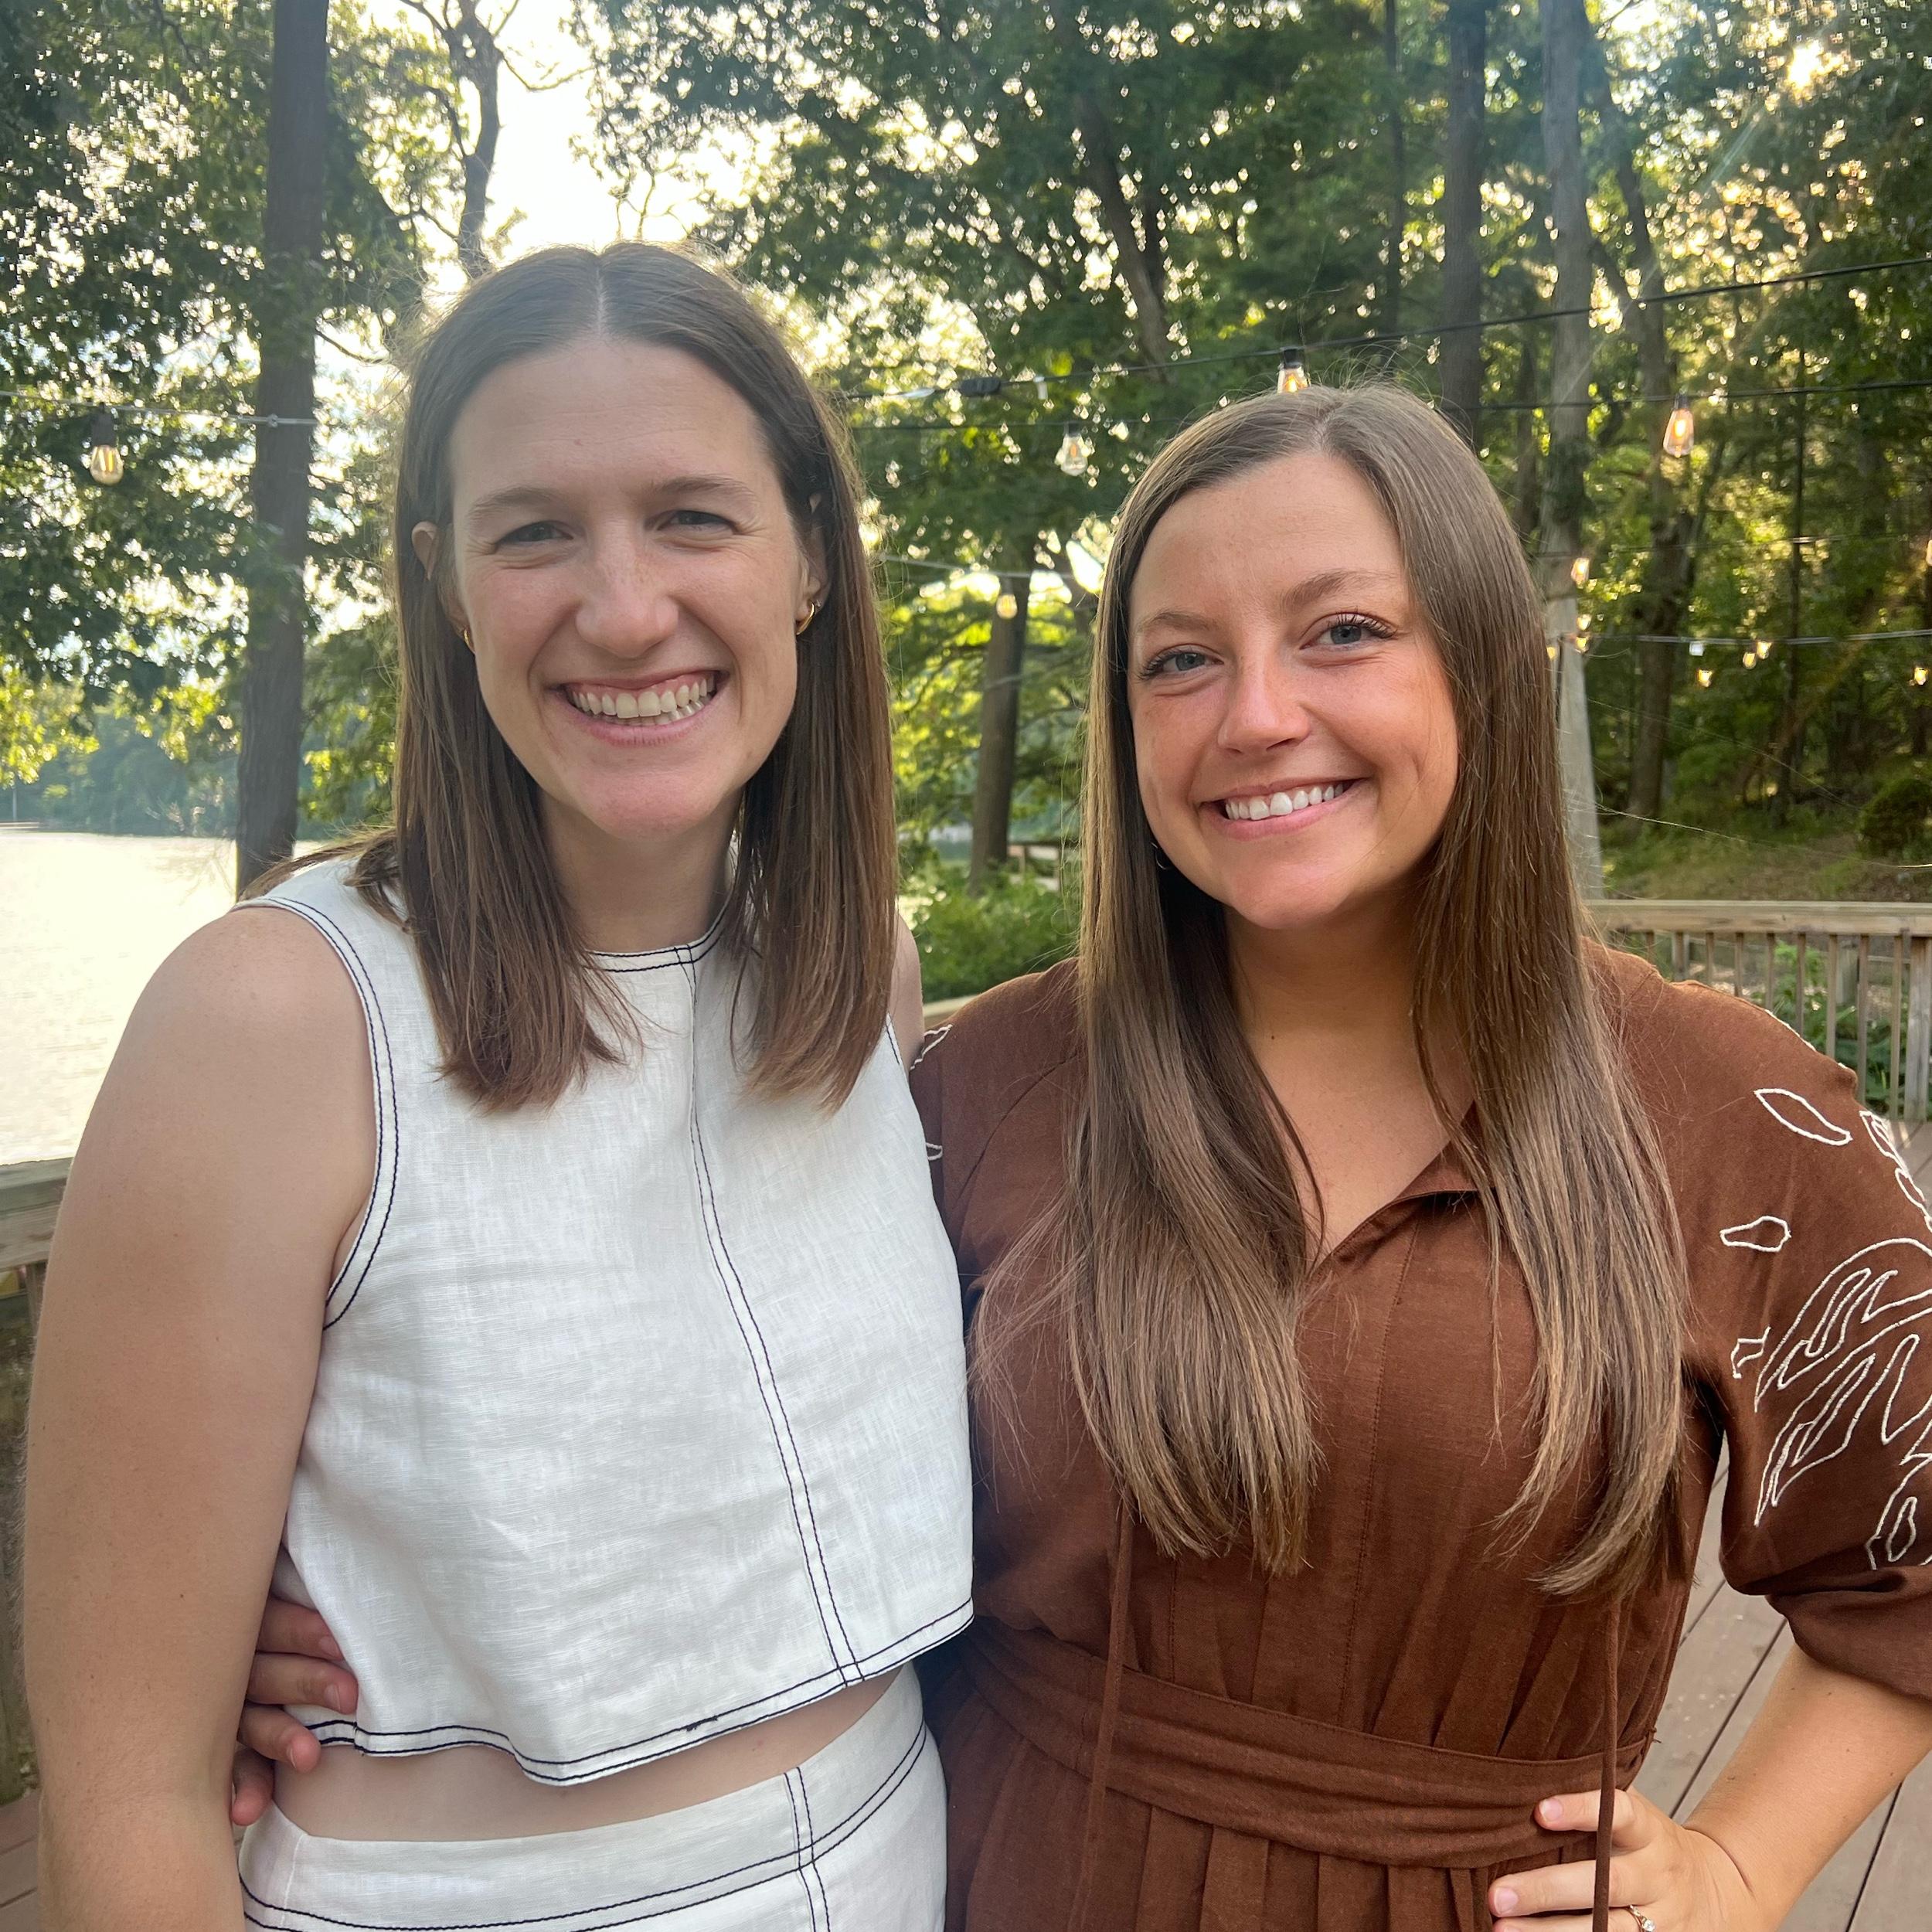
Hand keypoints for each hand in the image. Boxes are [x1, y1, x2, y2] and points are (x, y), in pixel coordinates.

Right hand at [228, 1597, 358, 1827]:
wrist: (251, 1645)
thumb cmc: (307, 1608)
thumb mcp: (295, 1589)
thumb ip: (321, 1583)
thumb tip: (372, 1554)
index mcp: (252, 1618)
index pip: (271, 1621)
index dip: (303, 1631)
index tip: (339, 1642)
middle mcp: (235, 1662)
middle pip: (265, 1671)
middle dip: (308, 1683)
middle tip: (350, 1696)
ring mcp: (230, 1706)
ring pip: (251, 1720)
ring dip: (280, 1738)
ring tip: (309, 1757)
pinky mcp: (230, 1745)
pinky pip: (234, 1768)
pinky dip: (245, 1788)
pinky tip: (247, 1813)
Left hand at [1487, 1786, 1765, 1931]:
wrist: (1714, 1893)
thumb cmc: (1646, 1844)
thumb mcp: (1634, 1816)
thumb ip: (1594, 1799)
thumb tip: (1524, 1776)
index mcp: (1649, 1832)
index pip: (1620, 1813)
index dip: (1582, 1810)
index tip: (1539, 1812)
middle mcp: (1656, 1875)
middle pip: (1606, 1883)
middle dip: (1548, 1890)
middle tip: (1497, 1894)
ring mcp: (1662, 1919)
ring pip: (1608, 1930)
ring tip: (1502, 1928)